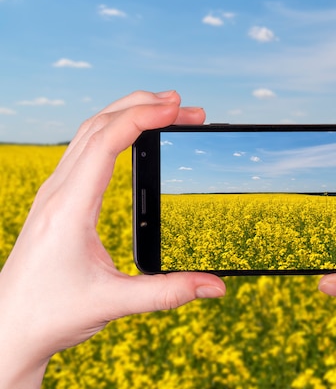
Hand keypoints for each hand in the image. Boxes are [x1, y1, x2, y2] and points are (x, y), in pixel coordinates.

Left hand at [0, 91, 225, 387]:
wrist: (7, 327)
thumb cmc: (50, 314)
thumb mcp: (113, 302)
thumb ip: (168, 292)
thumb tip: (217, 286)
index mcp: (69, 207)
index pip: (105, 142)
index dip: (143, 118)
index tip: (177, 108)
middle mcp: (58, 191)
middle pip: (98, 125)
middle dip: (143, 107)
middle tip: (185, 107)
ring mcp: (55, 192)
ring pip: (89, 132)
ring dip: (128, 114)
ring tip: (167, 111)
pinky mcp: (59, 199)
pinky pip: (86, 149)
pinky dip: (114, 131)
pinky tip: (134, 136)